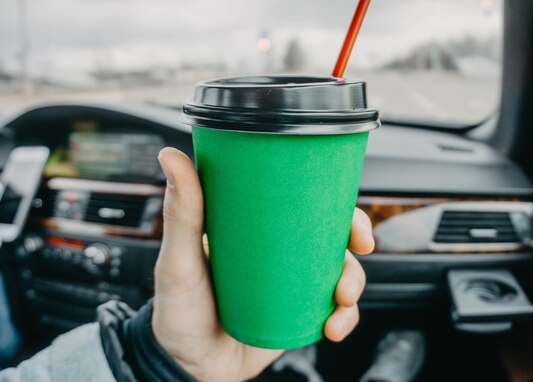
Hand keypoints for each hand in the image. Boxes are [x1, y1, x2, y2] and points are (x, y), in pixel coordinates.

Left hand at [152, 147, 374, 381]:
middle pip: (334, 237)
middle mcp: (282, 255)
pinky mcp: (300, 316)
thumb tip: (171, 156)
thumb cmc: (178, 310)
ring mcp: (293, 286)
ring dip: (354, 283)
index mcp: (260, 231)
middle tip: (361, 250)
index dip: (338, 205)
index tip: (351, 214)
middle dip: (356, 243)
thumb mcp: (180, 260)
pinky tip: (332, 327)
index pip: (306, 206)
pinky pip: (335, 312)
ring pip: (342, 274)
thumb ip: (182, 213)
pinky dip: (345, 318)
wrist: (187, 366)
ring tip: (341, 301)